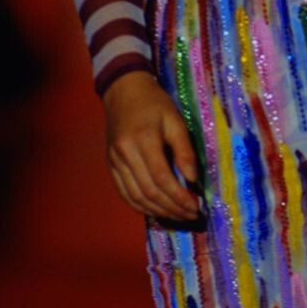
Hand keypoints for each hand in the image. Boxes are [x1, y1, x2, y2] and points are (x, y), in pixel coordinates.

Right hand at [101, 70, 202, 224]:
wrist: (124, 91)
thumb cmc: (154, 104)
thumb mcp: (175, 121)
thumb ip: (185, 151)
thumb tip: (193, 180)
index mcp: (143, 140)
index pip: (162, 178)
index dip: (180, 197)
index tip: (196, 207)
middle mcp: (125, 154)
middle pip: (149, 191)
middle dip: (172, 208)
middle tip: (191, 215)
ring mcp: (114, 161)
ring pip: (136, 197)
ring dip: (158, 211)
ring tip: (178, 216)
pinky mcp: (110, 165)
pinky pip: (124, 193)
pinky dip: (141, 206)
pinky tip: (157, 211)